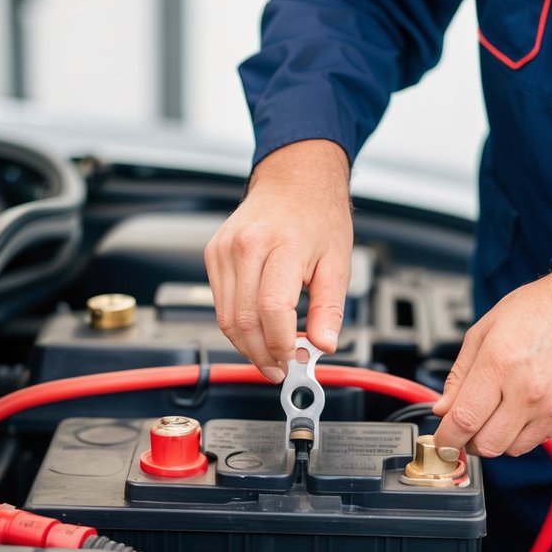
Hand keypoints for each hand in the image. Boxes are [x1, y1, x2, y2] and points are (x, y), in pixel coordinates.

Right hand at [204, 139, 352, 381]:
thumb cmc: (317, 216)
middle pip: (243, 319)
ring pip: (226, 317)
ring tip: (270, 357)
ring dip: (247, 346)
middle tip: (281, 370)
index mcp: (281, 245)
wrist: (294, 181)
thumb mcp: (338, 262)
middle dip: (262, 354)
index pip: (271, 309)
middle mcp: (245, 246)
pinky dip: (237, 325)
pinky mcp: (213, 254)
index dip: (281, 344)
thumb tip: (324, 345)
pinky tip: (257, 332)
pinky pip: (220, 303)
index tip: (294, 360)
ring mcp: (224, 249)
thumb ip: (329, 308)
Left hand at [432, 272, 551, 456]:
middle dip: (470, 441)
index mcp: (499, 364)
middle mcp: (527, 391)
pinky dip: (524, 431)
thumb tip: (443, 409)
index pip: (463, 421)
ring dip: (498, 437)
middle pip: (486, 445)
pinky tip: (526, 406)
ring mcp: (551, 408)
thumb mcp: (484, 331)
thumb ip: (459, 375)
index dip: (446, 439)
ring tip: (502, 410)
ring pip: (511, 449)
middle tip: (470, 425)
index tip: (442, 442)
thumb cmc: (536, 312)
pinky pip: (537, 441)